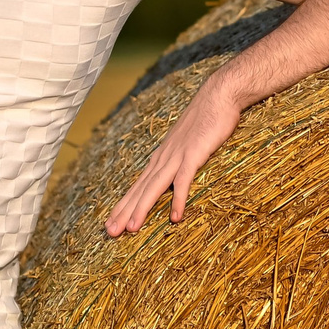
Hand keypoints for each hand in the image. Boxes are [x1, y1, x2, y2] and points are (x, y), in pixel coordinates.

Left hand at [105, 80, 245, 234]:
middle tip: (110, 232)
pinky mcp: (194, 155)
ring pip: (155, 187)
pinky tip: (175, 217)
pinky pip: (184, 181)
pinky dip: (179, 199)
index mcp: (160, 157)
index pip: (138, 185)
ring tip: (131, 229)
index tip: (112, 222)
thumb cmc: (204, 119)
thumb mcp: (186, 142)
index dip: (124, 205)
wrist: (217, 96)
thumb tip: (174, 174)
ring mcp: (177, 156)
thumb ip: (178, 158)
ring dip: (142, 208)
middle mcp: (163, 158)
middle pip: (140, 189)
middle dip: (124, 212)